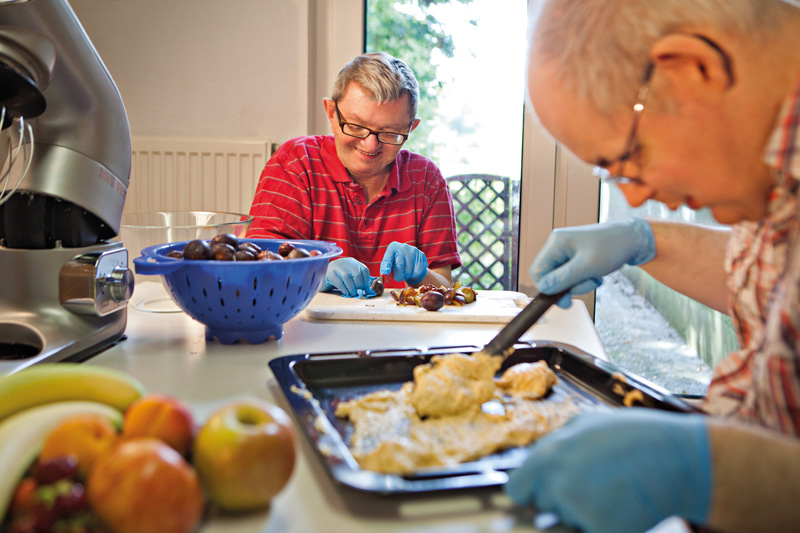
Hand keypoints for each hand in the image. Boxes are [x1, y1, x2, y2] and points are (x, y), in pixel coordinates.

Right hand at [319, 257, 373, 297]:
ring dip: (352, 288)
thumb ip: (359, 280)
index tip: (368, 290)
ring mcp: (336, 266)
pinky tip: (346, 293)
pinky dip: (345, 289)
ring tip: (353, 294)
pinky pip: (340, 282)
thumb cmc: (338, 279)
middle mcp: (344, 262)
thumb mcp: (349, 277)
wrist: (320, 278)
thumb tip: (371, 289)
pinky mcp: (329, 273)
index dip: (367, 281)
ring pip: (348, 278)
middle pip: (357, 274)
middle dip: (360, 285)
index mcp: (351, 262)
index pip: (364, 270)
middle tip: (359, 292)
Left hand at [380, 242, 427, 284]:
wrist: (413, 261)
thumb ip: (386, 270)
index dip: (386, 266)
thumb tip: (384, 275)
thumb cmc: (398, 264)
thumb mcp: (391, 265)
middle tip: (398, 277)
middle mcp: (403, 247)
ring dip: (406, 276)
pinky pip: (417, 272)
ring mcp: (413, 251)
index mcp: (392, 248)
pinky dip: (414, 275)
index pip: (388, 258)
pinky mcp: (421, 256)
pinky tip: (413, 272)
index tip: (385, 273)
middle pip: (399, 265)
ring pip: (408, 271)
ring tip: (406, 272)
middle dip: (398, 275)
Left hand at [504, 409, 711, 532]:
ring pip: (568, 520)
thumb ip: (554, 447)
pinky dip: (604, 525)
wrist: (679, 460)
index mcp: (548, 457)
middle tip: (592, 483)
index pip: (517, 488)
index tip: (542, 490)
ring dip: (583, 511)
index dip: (529, 490)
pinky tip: (623, 506)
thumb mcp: (585, 425)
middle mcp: (557, 485)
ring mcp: (577, 511)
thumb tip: (537, 466)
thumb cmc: (634, 437)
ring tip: (613, 489)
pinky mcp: (601, 531)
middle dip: (560, 498)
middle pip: (543, 505)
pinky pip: (591, 530)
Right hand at [530, 217, 654, 307]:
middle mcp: (557, 245)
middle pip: (549, 276)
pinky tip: (596, 274)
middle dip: (567, 286)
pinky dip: (583, 280)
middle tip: (587, 285)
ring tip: (595, 277)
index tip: (565, 299)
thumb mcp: (588, 266)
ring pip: (561, 278)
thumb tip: (544, 288)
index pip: (537, 271)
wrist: (633, 239)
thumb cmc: (612, 247)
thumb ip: (564, 278)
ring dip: (578, 284)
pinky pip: (571, 275)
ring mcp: (566, 251)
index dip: (548, 288)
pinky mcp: (575, 257)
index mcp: (556, 243)